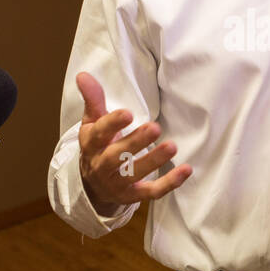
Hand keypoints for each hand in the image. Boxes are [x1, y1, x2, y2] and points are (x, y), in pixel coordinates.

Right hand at [76, 72, 190, 212]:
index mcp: (91, 145)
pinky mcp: (132, 196)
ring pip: (134, 174)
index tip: (128, 113)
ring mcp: (116, 183)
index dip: (112, 124)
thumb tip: (83, 74)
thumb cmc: (98, 146)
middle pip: (116, 156)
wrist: (93, 186)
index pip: (98, 134)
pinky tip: (186, 170)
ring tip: (172, 146)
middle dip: (136, 142)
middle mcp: (100, 166)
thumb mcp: (92, 123)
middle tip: (155, 127)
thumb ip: (93, 100)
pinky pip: (151, 192)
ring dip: (153, 161)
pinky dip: (169, 183)